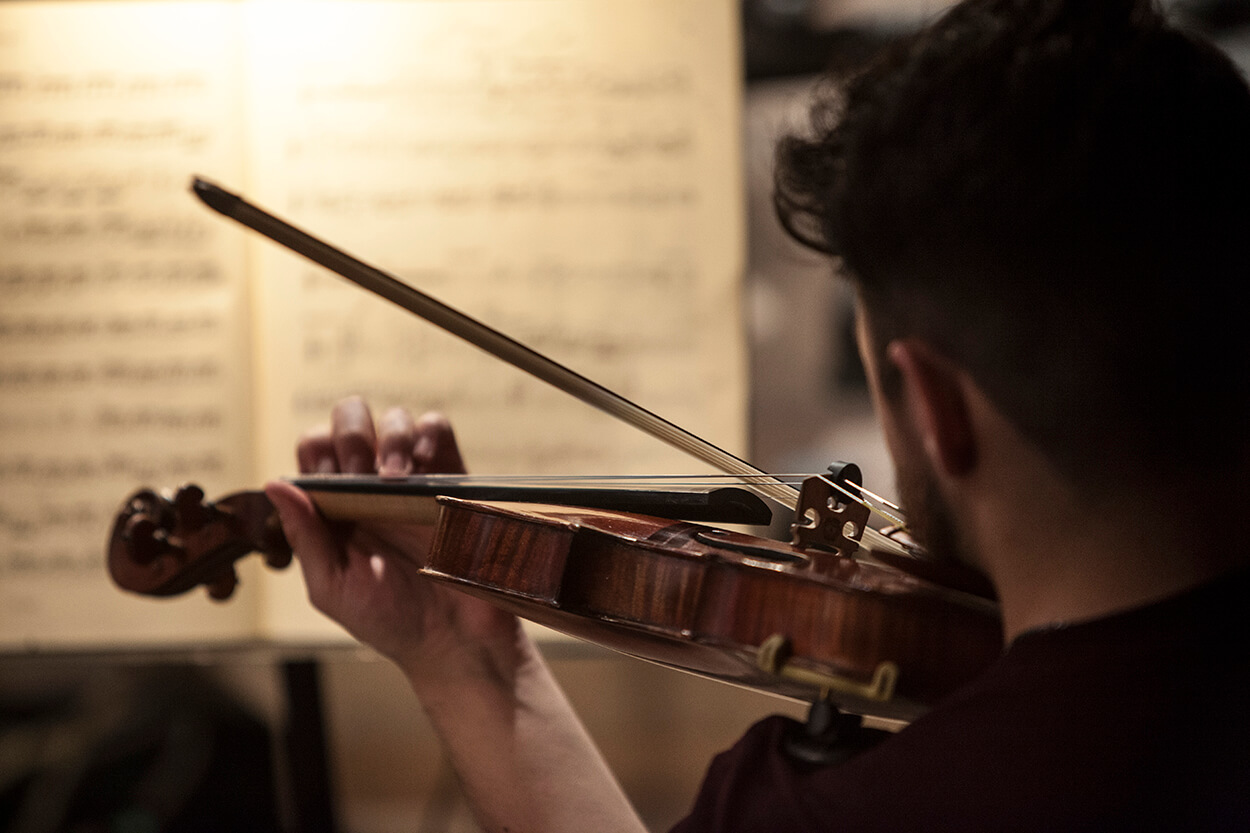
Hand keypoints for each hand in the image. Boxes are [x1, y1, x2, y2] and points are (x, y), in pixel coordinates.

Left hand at [265, 396, 519, 675]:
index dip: (316, 451)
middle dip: (351, 435)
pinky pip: (437, 430)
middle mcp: (372, 485)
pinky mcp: (452, 477)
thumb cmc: (388, 621)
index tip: (328, 479)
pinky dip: (427, 433)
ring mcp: (415, 479)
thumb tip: (276, 484)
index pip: (315, 450)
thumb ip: (304, 536)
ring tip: (395, 478)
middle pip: (351, 419)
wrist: (452, 639)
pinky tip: (422, 465)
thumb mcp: (332, 586)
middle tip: (362, 474)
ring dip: (390, 436)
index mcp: (336, 506)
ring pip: (396, 418)